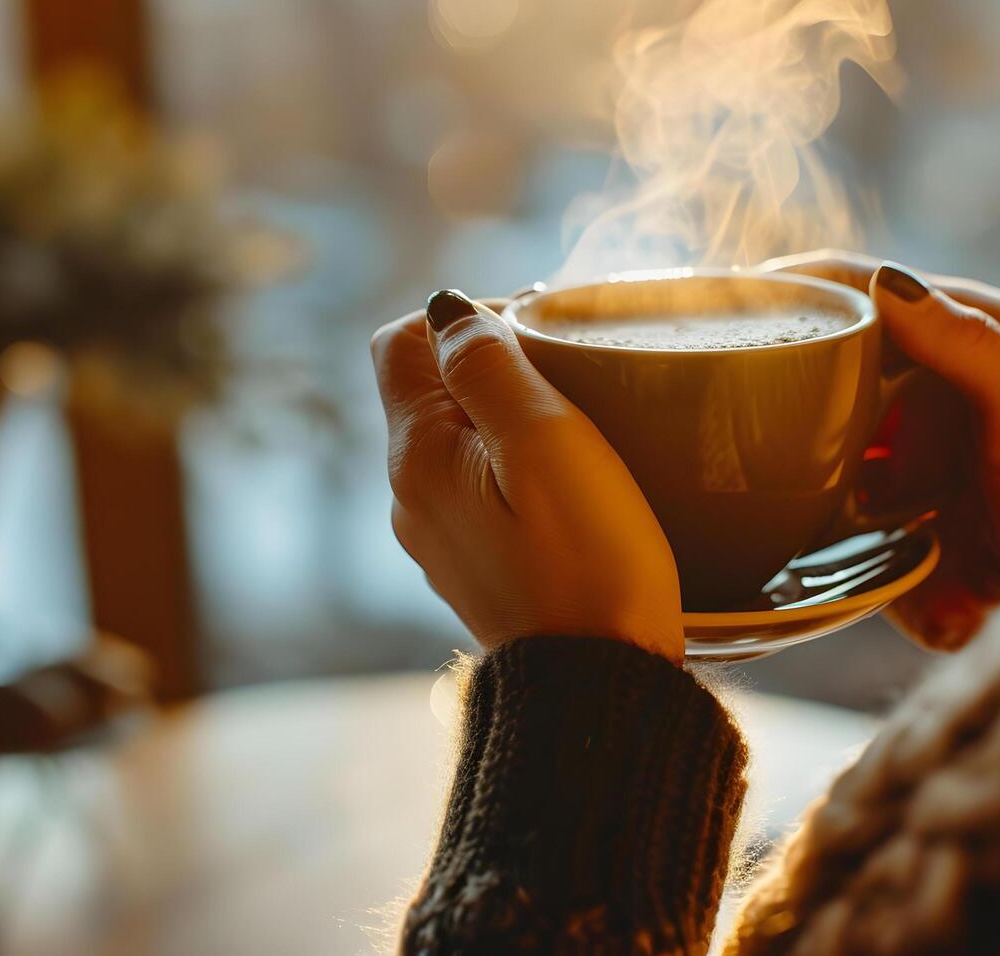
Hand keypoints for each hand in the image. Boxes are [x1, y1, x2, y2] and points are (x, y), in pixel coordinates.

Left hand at [370, 290, 683, 662]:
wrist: (601, 690)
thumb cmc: (588, 564)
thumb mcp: (546, 445)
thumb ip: (489, 368)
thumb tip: (447, 309)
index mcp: (416, 457)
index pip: (398, 341)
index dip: (461, 316)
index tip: (537, 329)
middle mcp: (410, 497)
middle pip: (426, 389)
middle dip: (489, 362)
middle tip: (571, 372)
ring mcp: (438, 538)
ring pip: (456, 441)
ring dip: (505, 417)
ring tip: (579, 428)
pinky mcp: (475, 567)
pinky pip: (478, 489)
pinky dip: (512, 467)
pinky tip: (568, 487)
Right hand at [766, 250, 999, 649]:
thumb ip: (967, 340)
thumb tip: (884, 281)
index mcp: (970, 333)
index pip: (873, 287)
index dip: (811, 281)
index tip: (746, 290)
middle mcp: (928, 377)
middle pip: (833, 342)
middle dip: (784, 344)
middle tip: (727, 350)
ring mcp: (896, 436)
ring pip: (815, 404)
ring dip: (781, 408)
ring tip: (734, 408)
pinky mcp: (875, 495)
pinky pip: (814, 471)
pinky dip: (790, 469)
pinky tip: (763, 472)